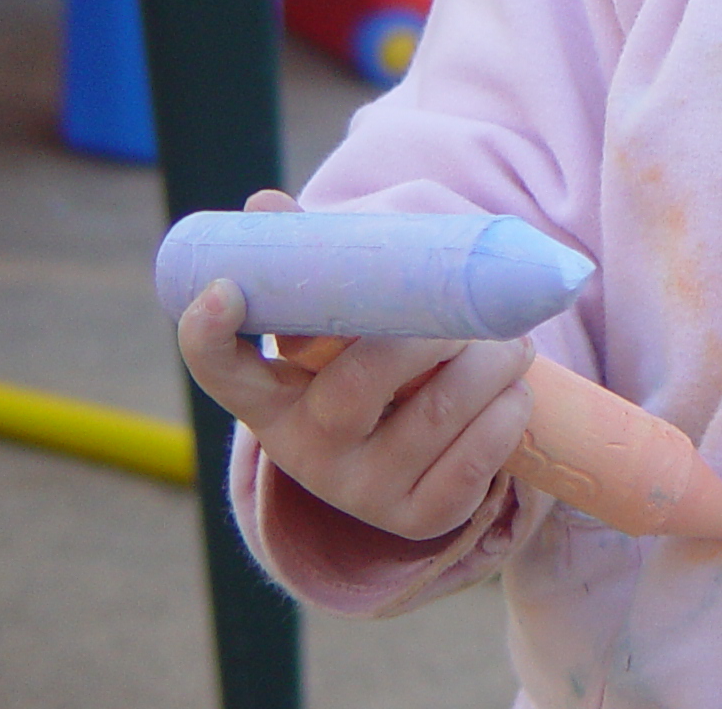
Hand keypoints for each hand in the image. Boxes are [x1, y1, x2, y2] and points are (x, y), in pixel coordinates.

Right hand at [175, 189, 536, 540]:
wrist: (421, 462)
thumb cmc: (373, 368)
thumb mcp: (338, 330)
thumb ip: (313, 266)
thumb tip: (265, 203)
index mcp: (273, 398)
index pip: (221, 370)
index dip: (208, 335)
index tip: (223, 289)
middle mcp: (306, 452)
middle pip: (359, 383)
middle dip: (426, 336)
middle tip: (470, 310)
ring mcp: (362, 491)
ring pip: (435, 414)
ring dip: (488, 364)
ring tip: (514, 341)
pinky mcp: (421, 517)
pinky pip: (476, 457)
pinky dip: (505, 411)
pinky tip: (512, 391)